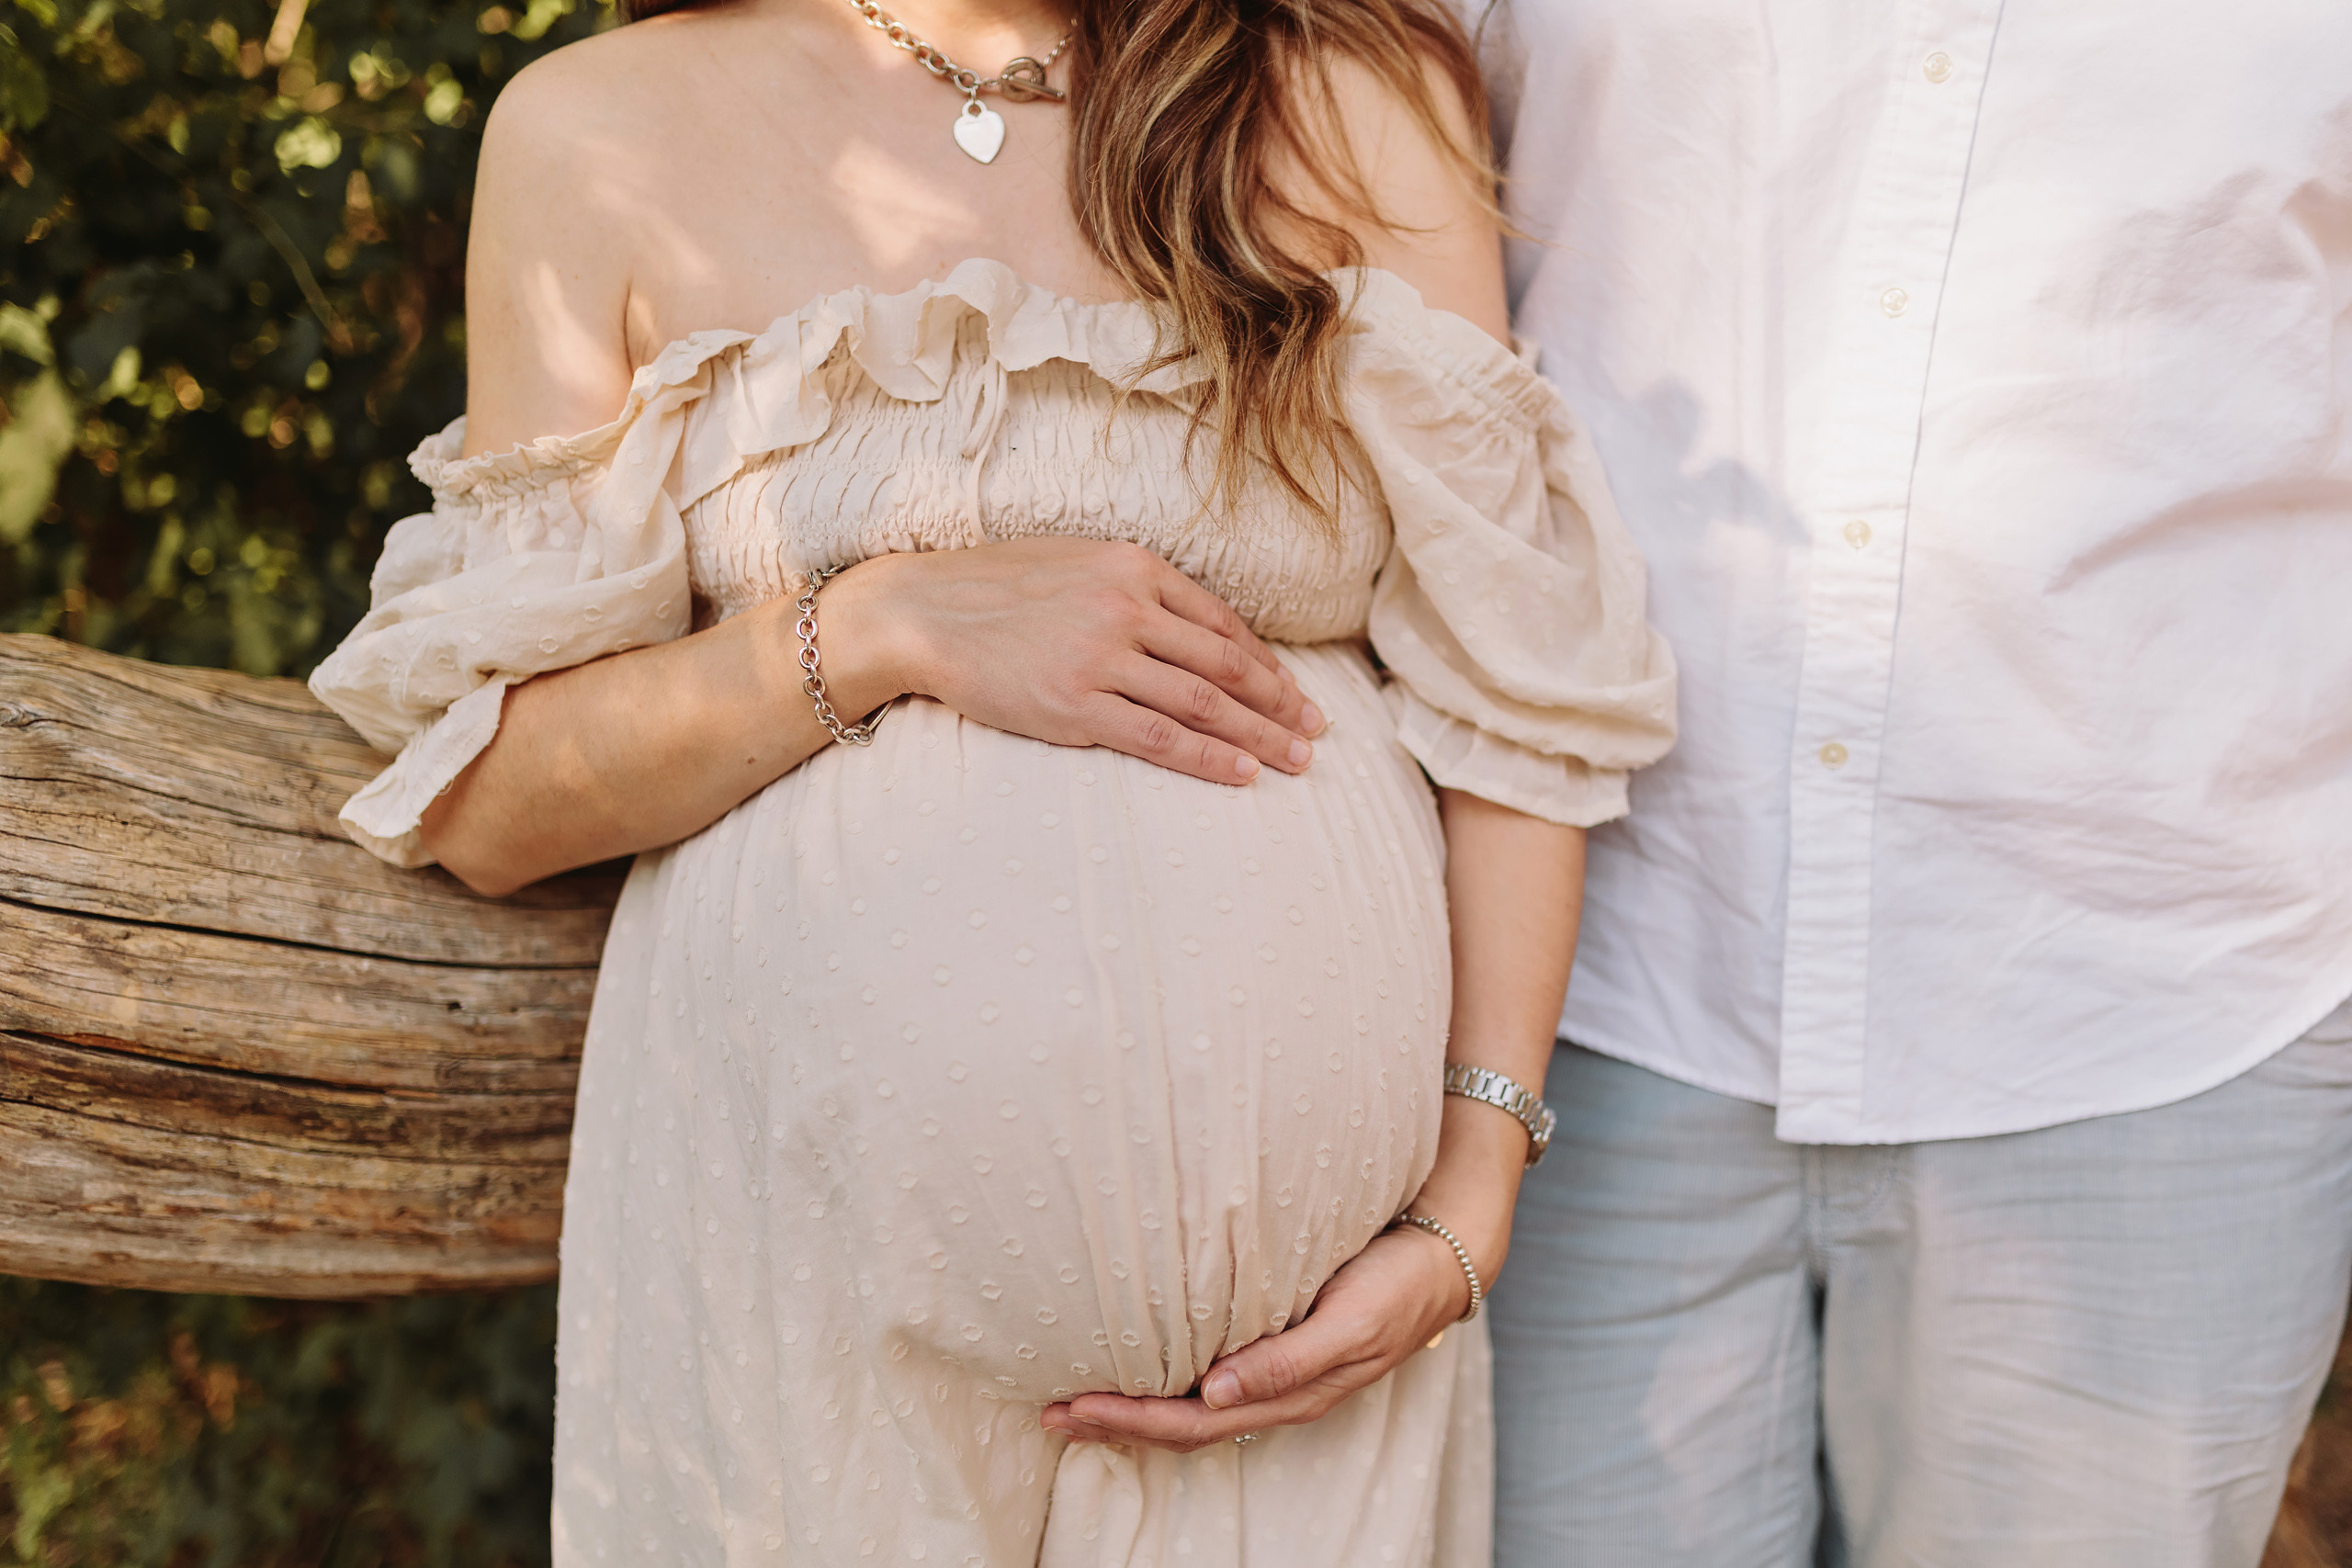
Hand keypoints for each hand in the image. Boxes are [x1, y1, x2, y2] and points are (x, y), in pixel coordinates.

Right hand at [823, 538, 1325, 785]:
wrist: (922, 611)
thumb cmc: (994, 589)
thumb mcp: (1074, 562)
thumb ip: (1132, 587)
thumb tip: (1189, 626)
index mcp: (1132, 567)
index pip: (1219, 621)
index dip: (1264, 662)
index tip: (1293, 691)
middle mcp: (1127, 608)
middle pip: (1225, 663)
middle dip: (1278, 702)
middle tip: (1317, 732)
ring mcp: (1102, 657)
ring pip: (1203, 702)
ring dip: (1258, 734)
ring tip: (1295, 760)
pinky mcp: (1075, 706)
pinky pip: (1159, 736)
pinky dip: (1207, 756)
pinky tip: (1241, 772)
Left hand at [1039, 1225, 1471, 1452]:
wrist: (1442, 1257)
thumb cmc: (1396, 1285)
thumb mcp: (1349, 1324)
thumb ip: (1287, 1361)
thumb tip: (1215, 1395)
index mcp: (1288, 1394)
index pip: (1193, 1423)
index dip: (1131, 1421)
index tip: (1073, 1407)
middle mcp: (1273, 1391)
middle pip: (1181, 1424)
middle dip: (1114, 1422)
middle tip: (1050, 1412)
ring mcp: (1273, 1372)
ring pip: (1190, 1405)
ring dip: (1132, 1406)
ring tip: (1075, 1400)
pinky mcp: (1275, 1341)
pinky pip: (1208, 1376)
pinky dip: (1163, 1379)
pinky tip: (1137, 1364)